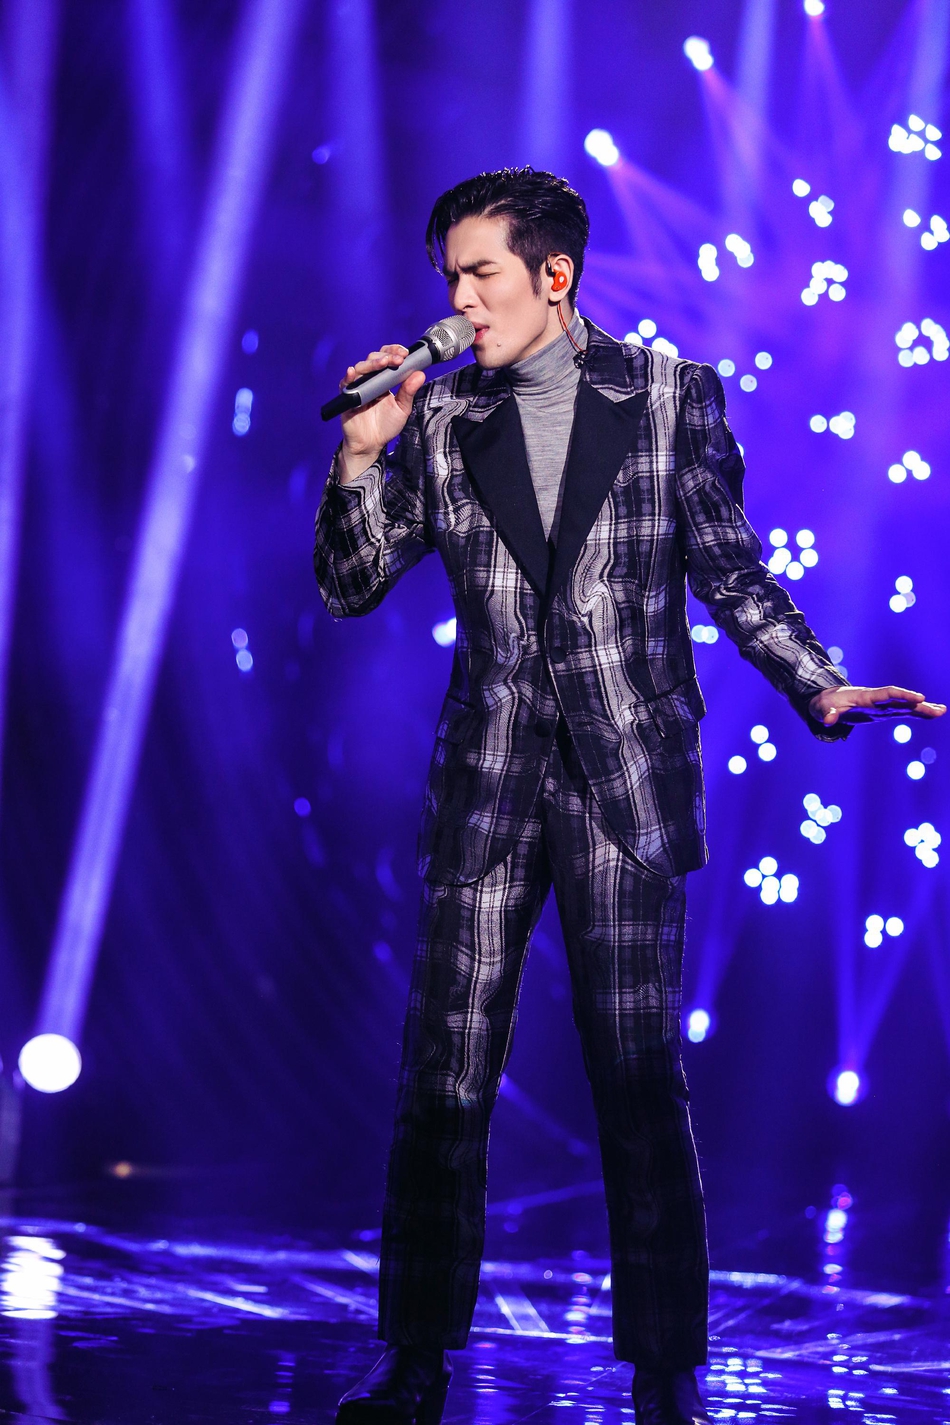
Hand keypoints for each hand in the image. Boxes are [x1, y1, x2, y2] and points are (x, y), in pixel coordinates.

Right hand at [337, 345, 425, 482]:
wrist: (370, 444)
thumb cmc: (385, 425)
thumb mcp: (402, 408)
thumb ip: (409, 392)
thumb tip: (420, 374)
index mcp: (384, 379)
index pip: (387, 357)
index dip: (394, 352)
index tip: (404, 354)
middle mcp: (370, 379)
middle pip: (374, 358)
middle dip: (386, 356)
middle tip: (397, 360)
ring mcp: (357, 386)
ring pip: (361, 367)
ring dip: (373, 363)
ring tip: (383, 363)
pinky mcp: (347, 396)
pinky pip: (345, 383)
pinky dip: (349, 377)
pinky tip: (352, 373)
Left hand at [809, 685, 946, 726]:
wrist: (829, 700)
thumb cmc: (826, 704)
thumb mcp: (822, 709)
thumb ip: (827, 714)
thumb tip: (828, 720)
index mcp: (866, 697)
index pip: (888, 694)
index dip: (903, 695)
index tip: (919, 698)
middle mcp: (878, 700)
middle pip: (901, 700)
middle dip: (918, 704)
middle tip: (937, 708)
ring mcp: (882, 706)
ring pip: (906, 706)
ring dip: (923, 709)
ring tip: (942, 711)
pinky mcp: (884, 712)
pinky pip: (903, 712)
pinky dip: (917, 713)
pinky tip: (932, 714)